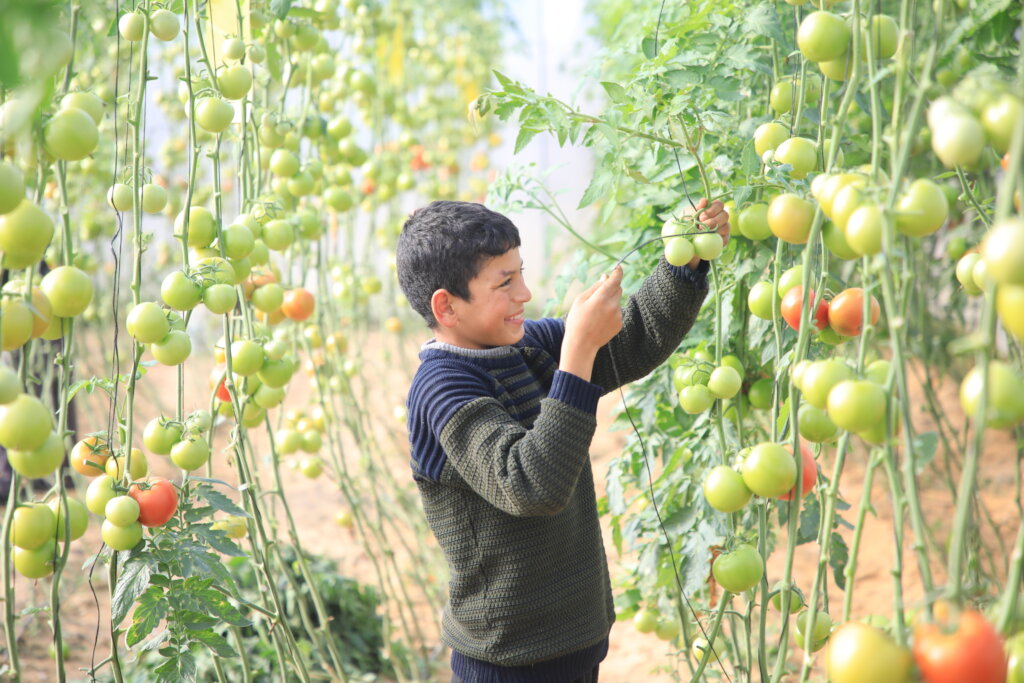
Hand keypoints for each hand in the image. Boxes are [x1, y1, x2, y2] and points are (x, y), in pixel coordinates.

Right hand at [560, 266, 623, 380]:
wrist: (582, 344)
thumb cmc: (577, 320)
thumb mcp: (580, 300)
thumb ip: (595, 287)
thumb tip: (605, 277)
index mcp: (601, 298)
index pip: (615, 280)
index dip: (618, 272)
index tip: (618, 267)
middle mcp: (612, 305)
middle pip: (618, 289)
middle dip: (611, 287)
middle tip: (599, 294)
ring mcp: (618, 315)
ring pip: (617, 301)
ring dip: (610, 302)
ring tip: (596, 313)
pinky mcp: (620, 323)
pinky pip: (617, 312)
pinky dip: (611, 312)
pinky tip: (600, 321)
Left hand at [685, 198, 730, 268]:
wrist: (684, 239)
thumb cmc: (687, 223)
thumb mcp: (689, 214)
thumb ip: (697, 208)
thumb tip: (704, 201)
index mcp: (713, 208)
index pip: (719, 204)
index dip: (713, 209)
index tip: (702, 216)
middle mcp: (721, 217)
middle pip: (725, 215)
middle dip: (713, 220)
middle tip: (702, 225)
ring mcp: (723, 228)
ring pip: (726, 227)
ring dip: (715, 230)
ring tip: (703, 233)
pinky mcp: (723, 240)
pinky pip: (725, 239)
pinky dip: (717, 239)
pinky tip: (708, 240)